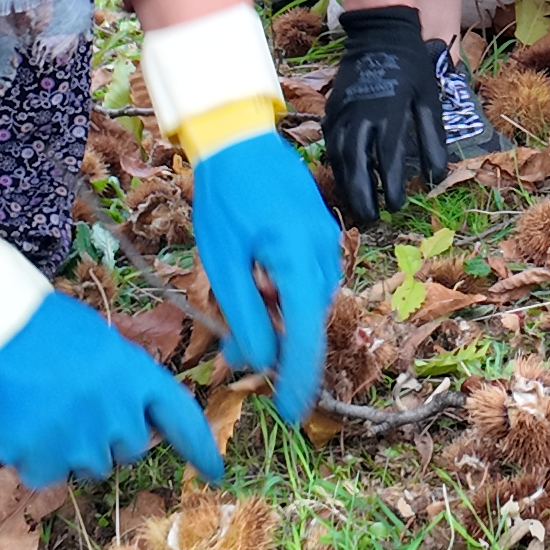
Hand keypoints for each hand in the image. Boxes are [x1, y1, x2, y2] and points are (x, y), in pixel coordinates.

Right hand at [0, 294, 224, 488]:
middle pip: (130, 450)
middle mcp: (116, 412)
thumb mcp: (102, 344)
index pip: (180, 416)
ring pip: (90, 467)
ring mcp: (77, 440)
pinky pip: (47, 476)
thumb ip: (127, 383)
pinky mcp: (39, 460)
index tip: (214, 471)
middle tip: (76, 405)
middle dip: (110, 436)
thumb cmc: (44, 328)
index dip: (200, 447)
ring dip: (73, 449)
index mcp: (135, 374)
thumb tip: (137, 420)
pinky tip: (22, 423)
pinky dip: (36, 458)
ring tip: (44, 409)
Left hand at [191, 131, 341, 419]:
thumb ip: (244, 314)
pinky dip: (284, 293)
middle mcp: (324, 254)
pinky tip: (255, 286)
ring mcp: (326, 240)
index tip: (288, 412)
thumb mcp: (223, 263)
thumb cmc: (224, 198)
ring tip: (237, 319)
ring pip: (307, 299)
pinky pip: (307, 276)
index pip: (307, 336)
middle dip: (279, 346)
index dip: (298, 378)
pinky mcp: (319, 231)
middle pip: (309, 319)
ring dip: (279, 318)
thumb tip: (261, 362)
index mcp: (300, 262)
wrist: (237, 137)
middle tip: (235, 358)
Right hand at [319, 4, 441, 226]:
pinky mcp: (332, 109)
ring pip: (338, 156)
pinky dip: (337, 164)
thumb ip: (432, 139)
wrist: (380, 33)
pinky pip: (330, 143)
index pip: (387, 159)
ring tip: (356, 205)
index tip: (396, 206)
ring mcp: (342, 112)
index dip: (391, 186)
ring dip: (346, 184)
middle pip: (356, 164)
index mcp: (388, 113)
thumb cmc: (411, 67)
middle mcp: (360, 115)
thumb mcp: (429, 100)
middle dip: (361, 194)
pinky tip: (345, 178)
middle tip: (370, 219)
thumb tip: (436, 177)